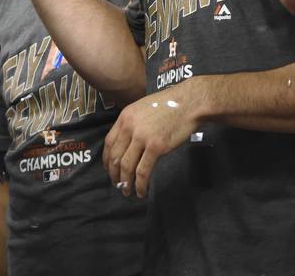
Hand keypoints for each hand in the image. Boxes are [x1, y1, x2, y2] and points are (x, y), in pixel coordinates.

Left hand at [103, 79, 206, 197]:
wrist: (188, 103)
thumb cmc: (168, 105)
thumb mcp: (142, 109)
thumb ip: (132, 124)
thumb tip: (128, 141)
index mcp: (124, 118)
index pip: (109, 142)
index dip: (107, 158)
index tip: (108, 168)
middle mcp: (129, 128)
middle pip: (115, 156)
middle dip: (114, 173)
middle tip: (116, 183)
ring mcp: (142, 138)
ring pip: (127, 165)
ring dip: (125, 181)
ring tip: (126, 191)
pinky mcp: (156, 147)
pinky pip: (143, 170)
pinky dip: (140, 183)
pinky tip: (141, 191)